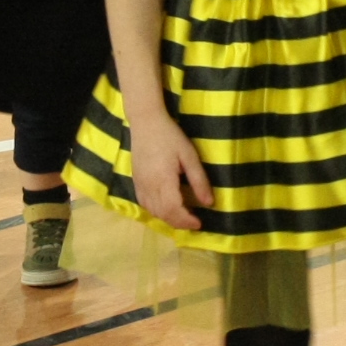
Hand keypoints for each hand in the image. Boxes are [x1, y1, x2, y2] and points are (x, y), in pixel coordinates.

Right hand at [128, 109, 209, 230]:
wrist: (146, 122)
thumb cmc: (170, 136)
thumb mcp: (189, 156)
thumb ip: (199, 180)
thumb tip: (209, 203)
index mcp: (163, 180)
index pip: (173, 210)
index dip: (186, 221)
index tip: (199, 223)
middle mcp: (149, 186)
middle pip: (163, 214)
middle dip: (179, 223)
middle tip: (194, 222)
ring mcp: (140, 185)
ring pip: (153, 211)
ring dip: (168, 218)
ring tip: (183, 216)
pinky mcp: (135, 182)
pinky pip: (145, 204)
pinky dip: (156, 211)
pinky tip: (166, 207)